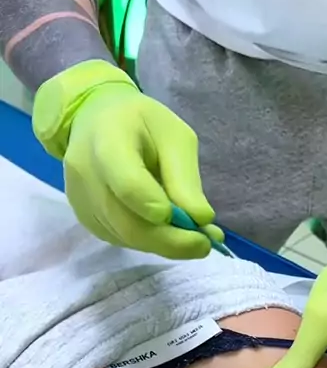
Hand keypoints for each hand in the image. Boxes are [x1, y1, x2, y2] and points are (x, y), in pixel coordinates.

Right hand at [33, 60, 216, 258]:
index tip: (192, 220)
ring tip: (193, 238)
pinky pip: (120, 240)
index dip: (158, 207)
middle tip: (205, 245)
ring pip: (126, 237)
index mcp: (108, 138)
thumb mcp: (174, 137)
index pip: (127, 183)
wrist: (95, 122)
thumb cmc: (142, 124)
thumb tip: (201, 220)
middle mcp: (85, 173)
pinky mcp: (84, 218)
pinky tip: (166, 233)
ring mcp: (80, 200)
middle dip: (170, 241)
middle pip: (127, 222)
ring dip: (164, 245)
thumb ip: (184, 178)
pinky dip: (149, 242)